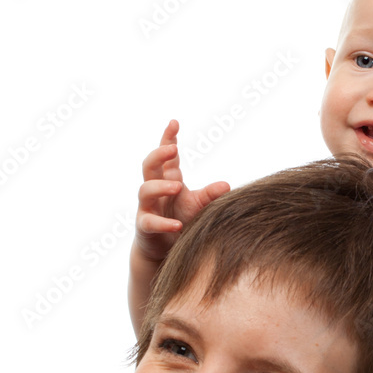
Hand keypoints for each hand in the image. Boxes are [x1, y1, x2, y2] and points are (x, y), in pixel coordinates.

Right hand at [134, 119, 230, 264]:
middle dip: (158, 154)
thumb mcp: (198, 205)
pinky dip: (163, 223)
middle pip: (149, 165)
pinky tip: (177, 225)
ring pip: (145, 190)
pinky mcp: (145, 227)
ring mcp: (147, 207)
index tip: (174, 123)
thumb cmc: (181, 219)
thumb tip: (227, 185)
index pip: (166, 156)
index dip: (168, 139)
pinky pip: (150, 222)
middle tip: (172, 149)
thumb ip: (210, 194)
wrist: (165, 249)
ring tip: (178, 186)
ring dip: (160, 187)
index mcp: (168, 179)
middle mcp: (155, 190)